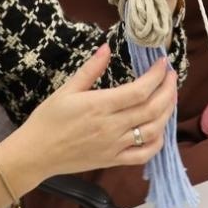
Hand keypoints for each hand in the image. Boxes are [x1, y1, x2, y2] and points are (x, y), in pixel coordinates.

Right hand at [3, 44, 176, 180]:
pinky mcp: (114, 161)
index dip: (157, 76)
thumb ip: (90, 69)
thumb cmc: (47, 119)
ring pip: (153, 131)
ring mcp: (115, 146)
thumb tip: (107, 47)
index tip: (163, 62)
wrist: (35, 154)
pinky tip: (159, 129)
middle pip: (152, 109)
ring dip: (167, 113)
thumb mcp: (66, 90)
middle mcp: (111, 127)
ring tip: (170, 97)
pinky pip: (144, 155)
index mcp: (99, 106)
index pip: (139, 91)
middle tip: (171, 76)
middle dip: (168, 90)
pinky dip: (157, 142)